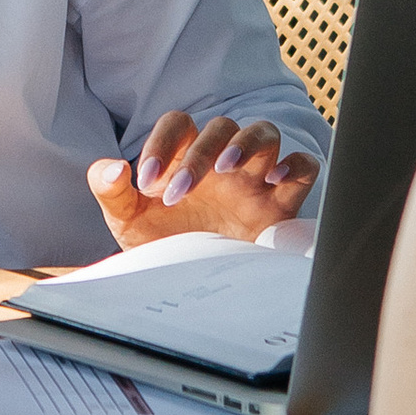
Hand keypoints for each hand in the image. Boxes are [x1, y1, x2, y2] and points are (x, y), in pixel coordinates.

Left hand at [88, 109, 319, 246]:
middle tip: (177, 194)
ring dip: (247, 144)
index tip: (146, 182)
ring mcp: (254, 179)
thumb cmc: (165, 245)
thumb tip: (111, 167)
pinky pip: (303, 166)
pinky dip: (295, 164)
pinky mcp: (282, 204)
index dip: (163, 142)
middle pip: (223, 127)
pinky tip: (274, 180)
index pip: (179, 124)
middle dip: (199, 154)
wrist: (196, 291)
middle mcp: (222, 162)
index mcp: (186, 157)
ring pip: (265, 133)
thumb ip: (111, 191)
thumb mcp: (129, 222)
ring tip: (226, 170)